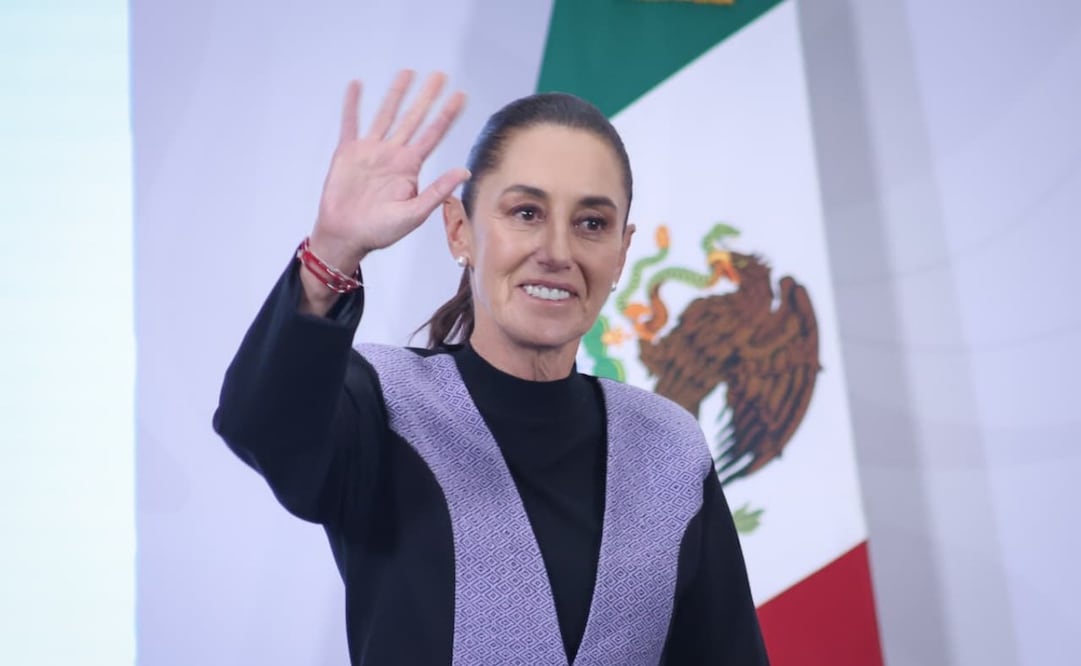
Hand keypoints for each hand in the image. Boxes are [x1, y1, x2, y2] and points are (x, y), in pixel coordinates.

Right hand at [309, 70, 468, 270]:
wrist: (346, 235)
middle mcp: (393, 154)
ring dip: (396, 94)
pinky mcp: (348, 152)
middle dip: (427, 97)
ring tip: (408, 72)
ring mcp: (371, 151)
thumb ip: (437, 191)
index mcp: (410, 167)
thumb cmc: (379, 231)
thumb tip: (464, 172)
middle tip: (440, 75)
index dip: (447, 115)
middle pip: (414, 118)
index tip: (461, 95)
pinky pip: (350, 123)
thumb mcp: (414, 214)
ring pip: (386, 114)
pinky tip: (357, 86)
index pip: (434, 134)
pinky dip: (352, 104)